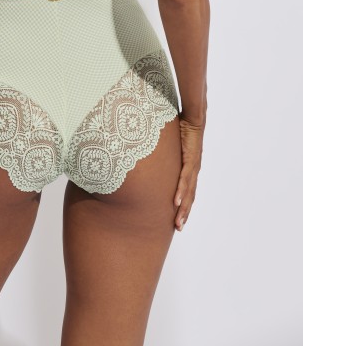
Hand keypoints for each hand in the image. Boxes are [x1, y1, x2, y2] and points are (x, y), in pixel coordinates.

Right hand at [173, 116, 203, 230]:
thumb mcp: (171, 145)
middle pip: (190, 197)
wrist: (194, 117)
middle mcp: (193, 170)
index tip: (177, 218)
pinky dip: (182, 192)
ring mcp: (193, 166)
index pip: (187, 191)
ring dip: (184, 208)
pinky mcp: (191, 160)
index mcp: (189, 168)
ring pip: (189, 192)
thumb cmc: (183, 128)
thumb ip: (165, 151)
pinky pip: (185, 179)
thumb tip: (151, 152)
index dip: (184, 205)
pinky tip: (177, 202)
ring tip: (179, 222)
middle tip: (178, 228)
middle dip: (184, 213)